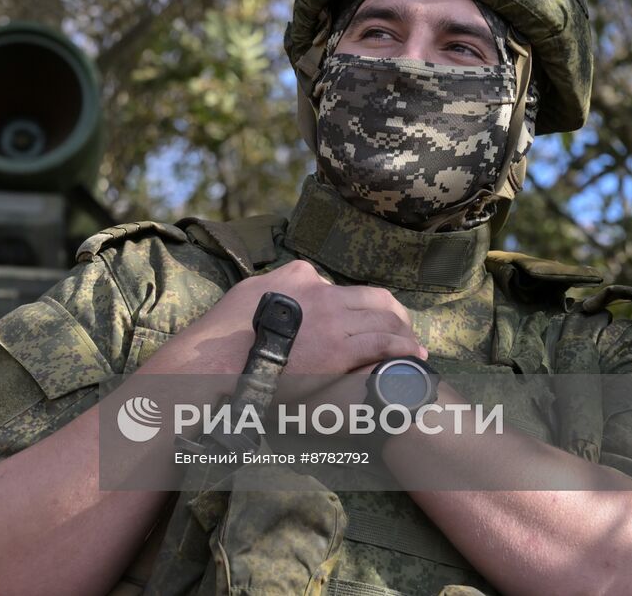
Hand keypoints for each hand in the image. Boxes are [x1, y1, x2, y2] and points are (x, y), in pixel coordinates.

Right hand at [150, 259, 424, 378]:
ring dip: (404, 331)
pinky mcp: (340, 349)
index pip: (337, 285)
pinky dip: (404, 348)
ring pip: (385, 317)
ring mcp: (333, 319)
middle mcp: (322, 290)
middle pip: (372, 296)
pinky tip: (413, 357)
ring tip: (413, 346)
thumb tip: (278, 293)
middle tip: (401, 329)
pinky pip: (384, 343)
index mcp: (300, 275)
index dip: (352, 305)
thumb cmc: (224, 333)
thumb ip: (273, 288)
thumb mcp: (248, 292)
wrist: (218, 357)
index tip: (356, 320)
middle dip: (392, 312)